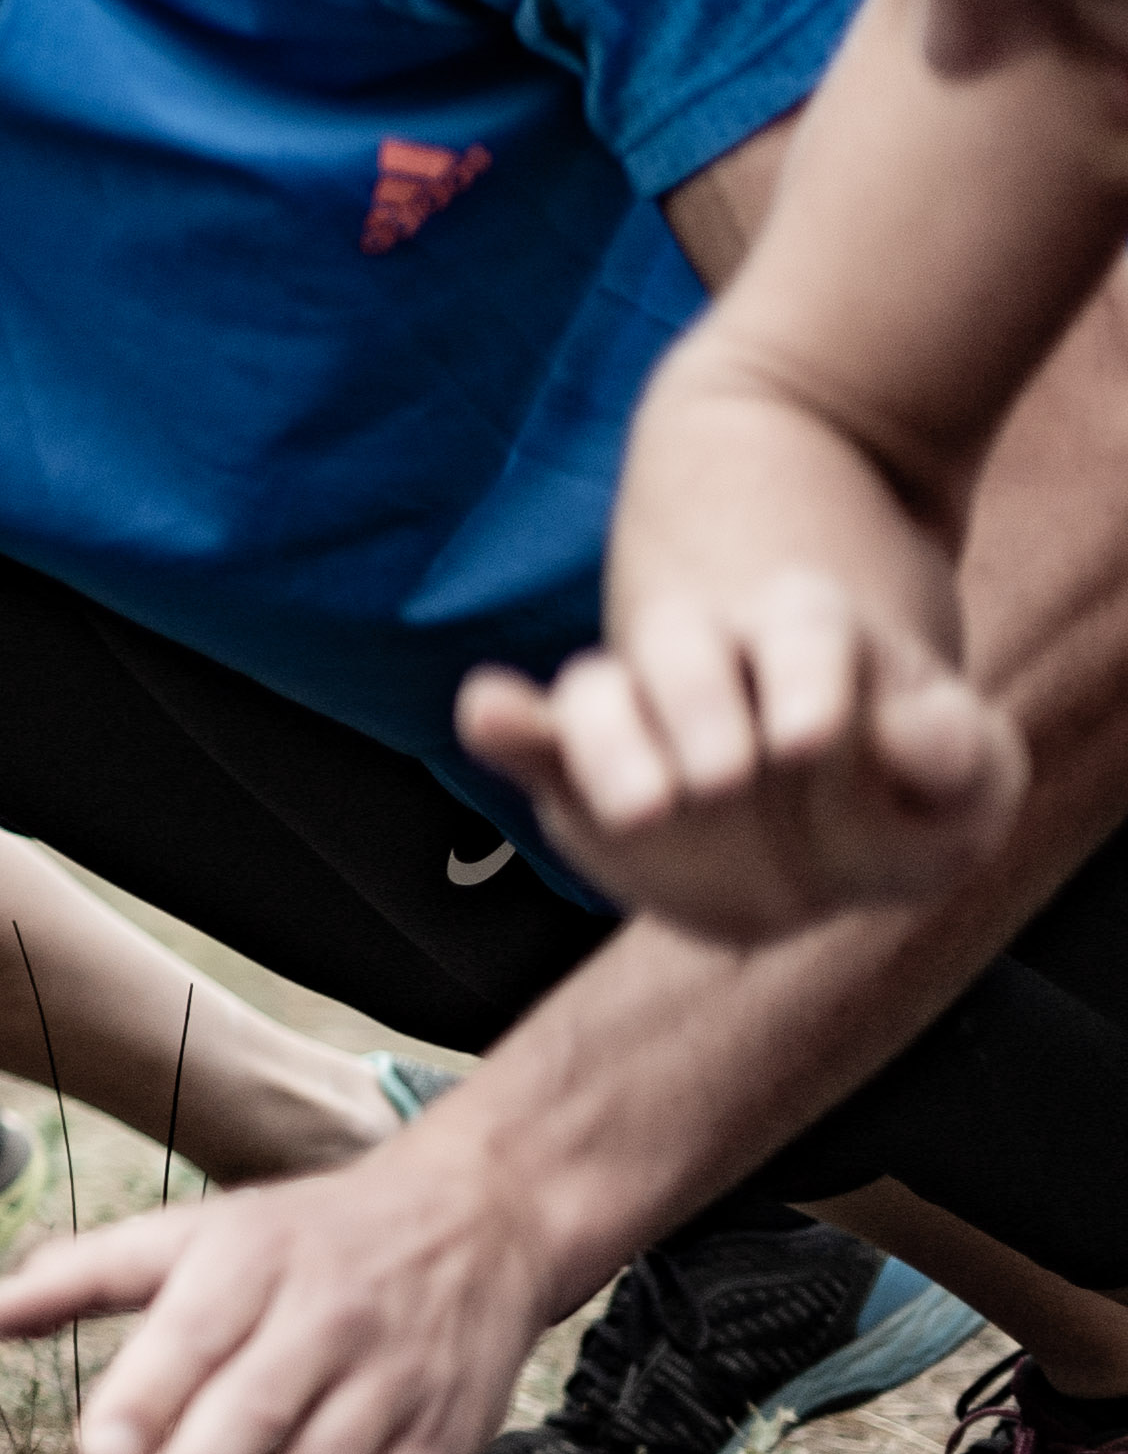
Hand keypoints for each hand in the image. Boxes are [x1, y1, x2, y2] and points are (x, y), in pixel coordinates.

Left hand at [0, 1129, 563, 1453]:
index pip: (190, 1332)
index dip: (145, 1397)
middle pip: (258, 1406)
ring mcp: (391, 1378)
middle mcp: (324, 1318)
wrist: (476, 1221)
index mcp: (249, 1263)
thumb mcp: (200, 1232)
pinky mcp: (443, 1432)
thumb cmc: (302, 1241)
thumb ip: (89, 1275)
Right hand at [453, 572, 1021, 944]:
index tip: (811, 743)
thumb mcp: (963, 784)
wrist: (822, 820)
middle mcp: (714, 660)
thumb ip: (960, 761)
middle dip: (697, 708)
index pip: (805, 633)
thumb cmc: (897, 793)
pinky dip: (507, 725)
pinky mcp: (580, 771)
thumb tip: (925, 736)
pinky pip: (534, 737)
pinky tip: (490, 712)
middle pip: (687, 652)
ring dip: (608, 741)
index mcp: (811, 639)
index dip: (807, 680)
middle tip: (722, 782)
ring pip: (600, 690)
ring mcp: (639, 714)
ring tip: (644, 808)